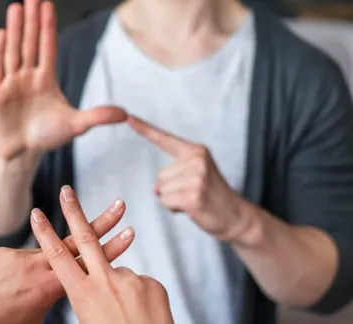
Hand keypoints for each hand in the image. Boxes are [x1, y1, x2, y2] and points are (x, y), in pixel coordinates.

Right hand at [0, 0, 126, 159]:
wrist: (22, 152)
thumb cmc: (47, 136)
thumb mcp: (75, 125)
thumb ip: (98, 116)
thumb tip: (125, 114)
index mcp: (46, 79)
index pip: (48, 47)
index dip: (48, 27)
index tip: (48, 5)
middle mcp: (28, 76)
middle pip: (30, 43)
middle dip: (32, 20)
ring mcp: (10, 83)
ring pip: (13, 51)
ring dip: (15, 30)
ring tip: (17, 7)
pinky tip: (1, 33)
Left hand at [0, 195, 133, 323]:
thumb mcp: (34, 319)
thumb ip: (52, 299)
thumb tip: (65, 290)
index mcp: (49, 286)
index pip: (87, 264)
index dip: (111, 249)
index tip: (129, 234)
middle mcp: (37, 266)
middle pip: (76, 241)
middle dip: (100, 223)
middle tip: (120, 205)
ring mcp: (20, 256)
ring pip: (50, 248)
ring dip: (62, 246)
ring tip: (63, 252)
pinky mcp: (4, 253)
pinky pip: (26, 256)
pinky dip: (29, 266)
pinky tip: (17, 281)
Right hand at [31, 186, 173, 323]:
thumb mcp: (89, 321)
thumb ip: (87, 298)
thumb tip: (88, 287)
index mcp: (83, 295)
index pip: (58, 257)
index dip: (45, 234)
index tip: (36, 214)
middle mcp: (105, 282)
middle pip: (85, 238)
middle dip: (73, 211)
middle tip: (67, 190)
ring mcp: (131, 280)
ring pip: (117, 271)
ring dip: (117, 289)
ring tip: (124, 314)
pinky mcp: (152, 283)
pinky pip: (138, 283)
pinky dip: (137, 296)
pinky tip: (141, 314)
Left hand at [128, 115, 250, 240]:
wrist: (236, 216)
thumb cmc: (212, 195)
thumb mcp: (198, 173)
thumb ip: (176, 171)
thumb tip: (156, 187)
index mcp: (196, 151)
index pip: (165, 139)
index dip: (145, 129)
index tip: (128, 118)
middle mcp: (197, 160)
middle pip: (160, 175)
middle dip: (171, 189)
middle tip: (194, 193)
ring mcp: (196, 178)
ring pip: (161, 190)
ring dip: (172, 199)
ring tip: (194, 200)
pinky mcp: (193, 196)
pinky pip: (165, 201)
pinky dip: (174, 208)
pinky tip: (192, 208)